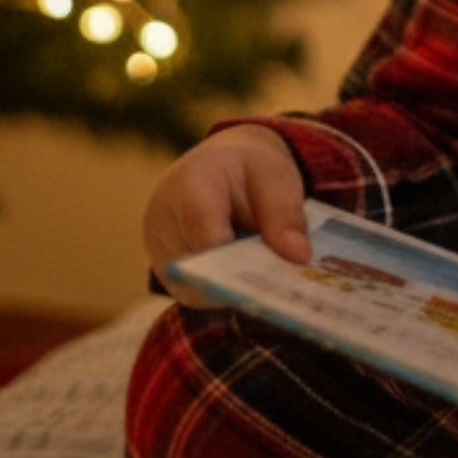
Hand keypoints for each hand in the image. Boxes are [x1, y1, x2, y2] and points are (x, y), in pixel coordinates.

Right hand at [142, 122, 311, 304]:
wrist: (220, 165)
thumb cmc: (249, 167)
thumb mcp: (276, 174)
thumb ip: (285, 213)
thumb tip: (299, 257)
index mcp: (190, 184)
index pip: (206, 232)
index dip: (236, 263)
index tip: (273, 281)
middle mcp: (161, 218)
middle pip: (197, 267)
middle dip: (240, 281)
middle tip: (280, 288)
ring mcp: (157, 247)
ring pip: (194, 288)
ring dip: (231, 290)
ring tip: (266, 280)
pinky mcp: (164, 270)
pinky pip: (193, 293)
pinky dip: (223, 292)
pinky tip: (248, 281)